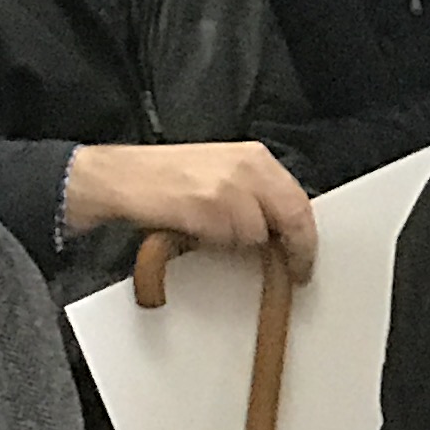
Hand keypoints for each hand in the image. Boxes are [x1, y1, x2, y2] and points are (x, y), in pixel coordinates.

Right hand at [60, 139, 317, 280]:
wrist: (122, 177)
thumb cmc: (166, 176)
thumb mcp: (220, 170)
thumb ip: (253, 191)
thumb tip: (280, 228)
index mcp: (254, 156)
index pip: (298, 199)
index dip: (306, 235)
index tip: (306, 258)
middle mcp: (248, 166)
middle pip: (293, 216)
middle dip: (296, 250)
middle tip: (295, 272)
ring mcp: (230, 187)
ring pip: (259, 233)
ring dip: (245, 245)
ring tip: (218, 239)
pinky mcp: (209, 207)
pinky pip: (230, 240)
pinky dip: (220, 244)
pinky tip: (200, 232)